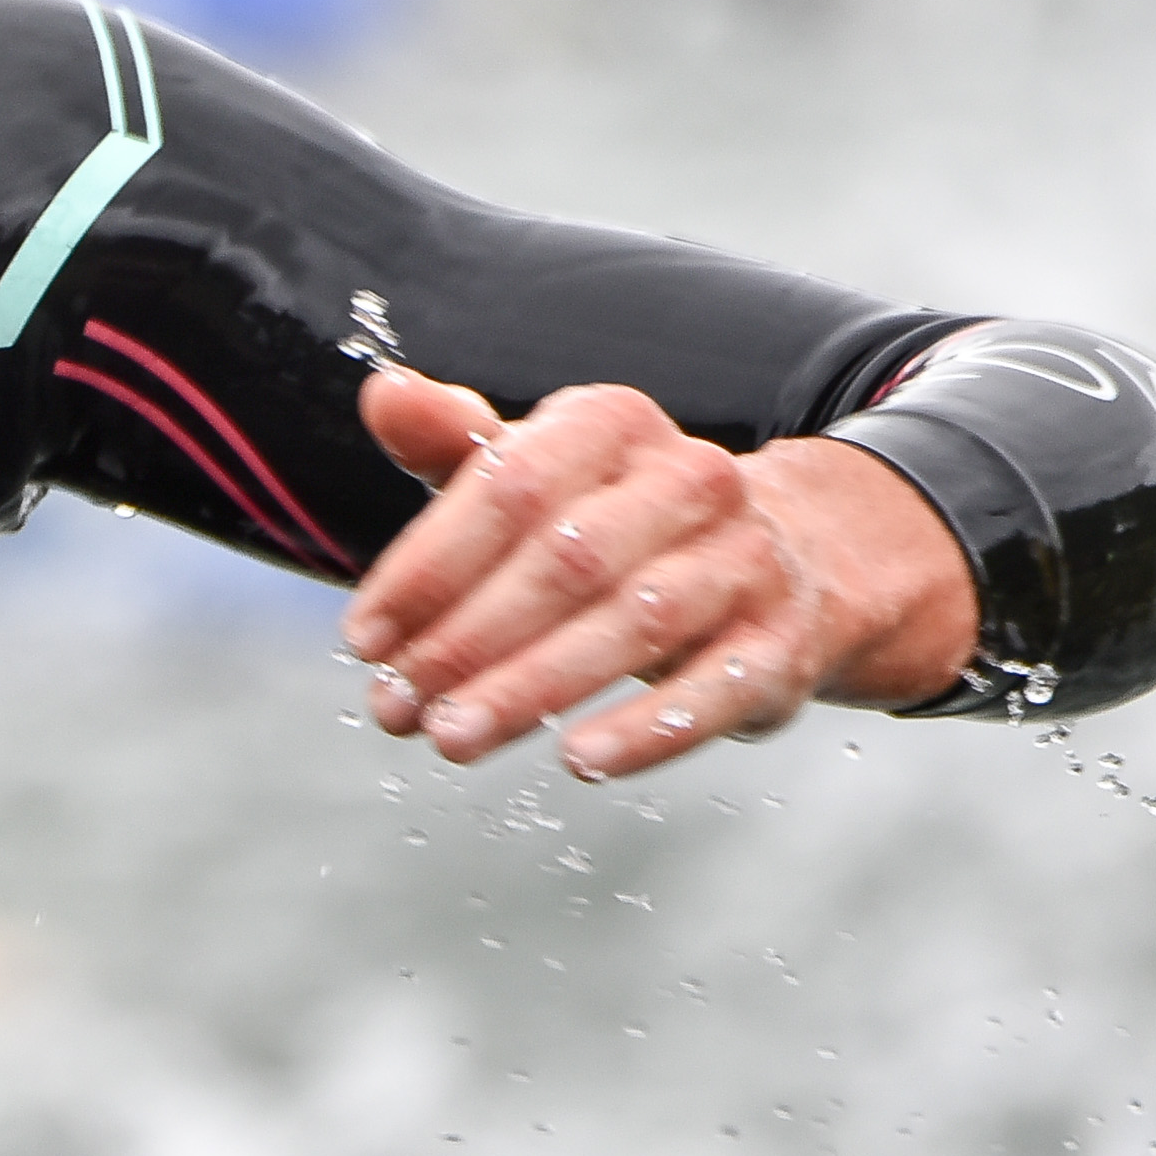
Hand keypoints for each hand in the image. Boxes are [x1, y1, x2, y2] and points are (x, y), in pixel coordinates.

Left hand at [336, 369, 974, 781]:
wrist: (790, 559)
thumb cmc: (621, 522)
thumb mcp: (538, 472)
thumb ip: (454, 441)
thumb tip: (384, 395)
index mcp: (613, 425)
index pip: (509, 487)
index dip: (427, 568)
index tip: (365, 638)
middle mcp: (690, 480)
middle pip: (566, 560)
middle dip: (466, 640)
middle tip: (394, 704)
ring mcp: (744, 560)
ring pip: (633, 623)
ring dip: (531, 687)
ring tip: (454, 735)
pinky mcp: (780, 642)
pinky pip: (714, 689)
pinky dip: (645, 729)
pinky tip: (578, 759)